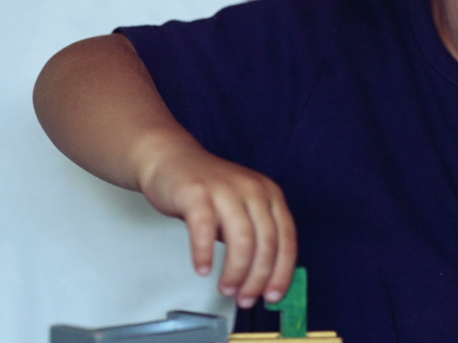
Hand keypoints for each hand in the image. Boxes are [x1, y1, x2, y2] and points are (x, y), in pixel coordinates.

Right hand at [136, 141, 297, 308]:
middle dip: (257, 279)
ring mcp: (225, 189)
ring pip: (242, 240)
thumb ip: (256, 235)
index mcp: (270, 194)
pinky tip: (203, 269)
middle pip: (266, 243)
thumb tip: (265, 278)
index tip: (273, 296)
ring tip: (227, 288)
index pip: (286, 239)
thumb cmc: (207, 190)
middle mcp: (252, 189)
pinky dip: (205, 254)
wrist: (171, 159)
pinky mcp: (197, 193)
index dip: (282, 272)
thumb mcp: (243, 207)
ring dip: (235, 272)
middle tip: (245, 298)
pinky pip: (204, 230)